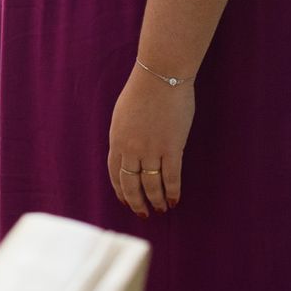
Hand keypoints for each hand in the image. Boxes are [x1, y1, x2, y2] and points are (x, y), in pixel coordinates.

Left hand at [106, 64, 194, 217]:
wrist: (160, 76)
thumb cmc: (142, 91)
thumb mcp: (123, 115)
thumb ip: (124, 136)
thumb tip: (129, 154)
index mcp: (117, 139)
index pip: (115, 173)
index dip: (121, 190)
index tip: (125, 201)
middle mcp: (131, 149)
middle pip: (131, 185)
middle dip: (137, 202)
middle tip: (143, 214)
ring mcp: (151, 150)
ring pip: (151, 186)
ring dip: (157, 201)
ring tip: (162, 209)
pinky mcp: (171, 148)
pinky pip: (171, 178)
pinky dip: (173, 192)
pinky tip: (175, 200)